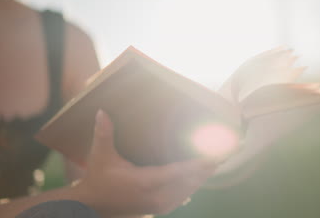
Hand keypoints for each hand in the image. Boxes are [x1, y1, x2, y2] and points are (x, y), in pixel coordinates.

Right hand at [72, 110, 215, 216]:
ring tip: (219, 159)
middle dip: (208, 165)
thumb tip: (102, 111)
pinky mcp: (160, 207)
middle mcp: (157, 195)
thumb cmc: (99, 178)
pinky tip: (202, 175)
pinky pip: (184, 196)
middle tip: (226, 150)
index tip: (215, 153)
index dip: (199, 163)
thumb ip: (104, 133)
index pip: (179, 171)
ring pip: (190, 189)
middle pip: (191, 180)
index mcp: (146, 181)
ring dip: (204, 175)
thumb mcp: (100, 156)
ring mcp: (160, 204)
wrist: (93, 205)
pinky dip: (195, 184)